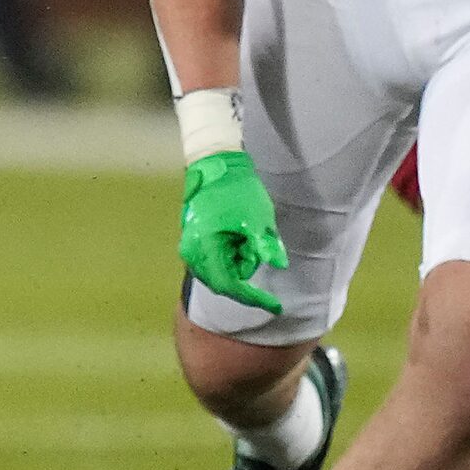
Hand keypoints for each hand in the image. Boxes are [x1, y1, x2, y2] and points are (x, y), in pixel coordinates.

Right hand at [179, 151, 286, 312]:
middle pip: (224, 280)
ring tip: (248, 233)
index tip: (276, 305)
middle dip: (246, 269)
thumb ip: (266, 246)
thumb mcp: (258, 219)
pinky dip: (232, 254)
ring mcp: (191, 248)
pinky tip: (240, 234)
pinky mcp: (195, 241)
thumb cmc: (236, 191)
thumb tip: (279, 265)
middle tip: (260, 246)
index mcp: (205, 250)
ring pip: (221, 271)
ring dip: (239, 260)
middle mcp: (192, 253)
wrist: (214, 164)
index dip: (254, 298)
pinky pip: (216, 260)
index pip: (231, 286)